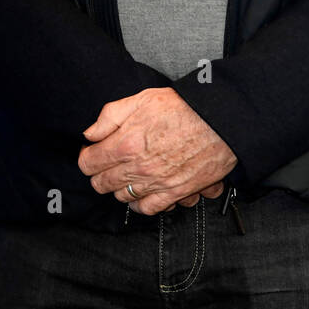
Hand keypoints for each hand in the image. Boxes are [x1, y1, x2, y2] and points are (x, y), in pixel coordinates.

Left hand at [78, 87, 236, 215]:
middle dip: (100, 172)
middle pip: (101, 184)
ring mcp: (155, 184)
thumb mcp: (141, 99)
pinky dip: (141, 203)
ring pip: (121, 197)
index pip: (88, 164)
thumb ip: (109, 117)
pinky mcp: (174, 193)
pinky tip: (143, 190)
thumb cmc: (183, 107)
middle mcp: (137, 169)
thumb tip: (90, 134)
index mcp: (124, 144)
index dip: (88, 156)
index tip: (94, 151)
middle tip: (109, 162)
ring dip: (120, 187)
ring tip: (128, 173)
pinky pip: (147, 209)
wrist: (220, 122)